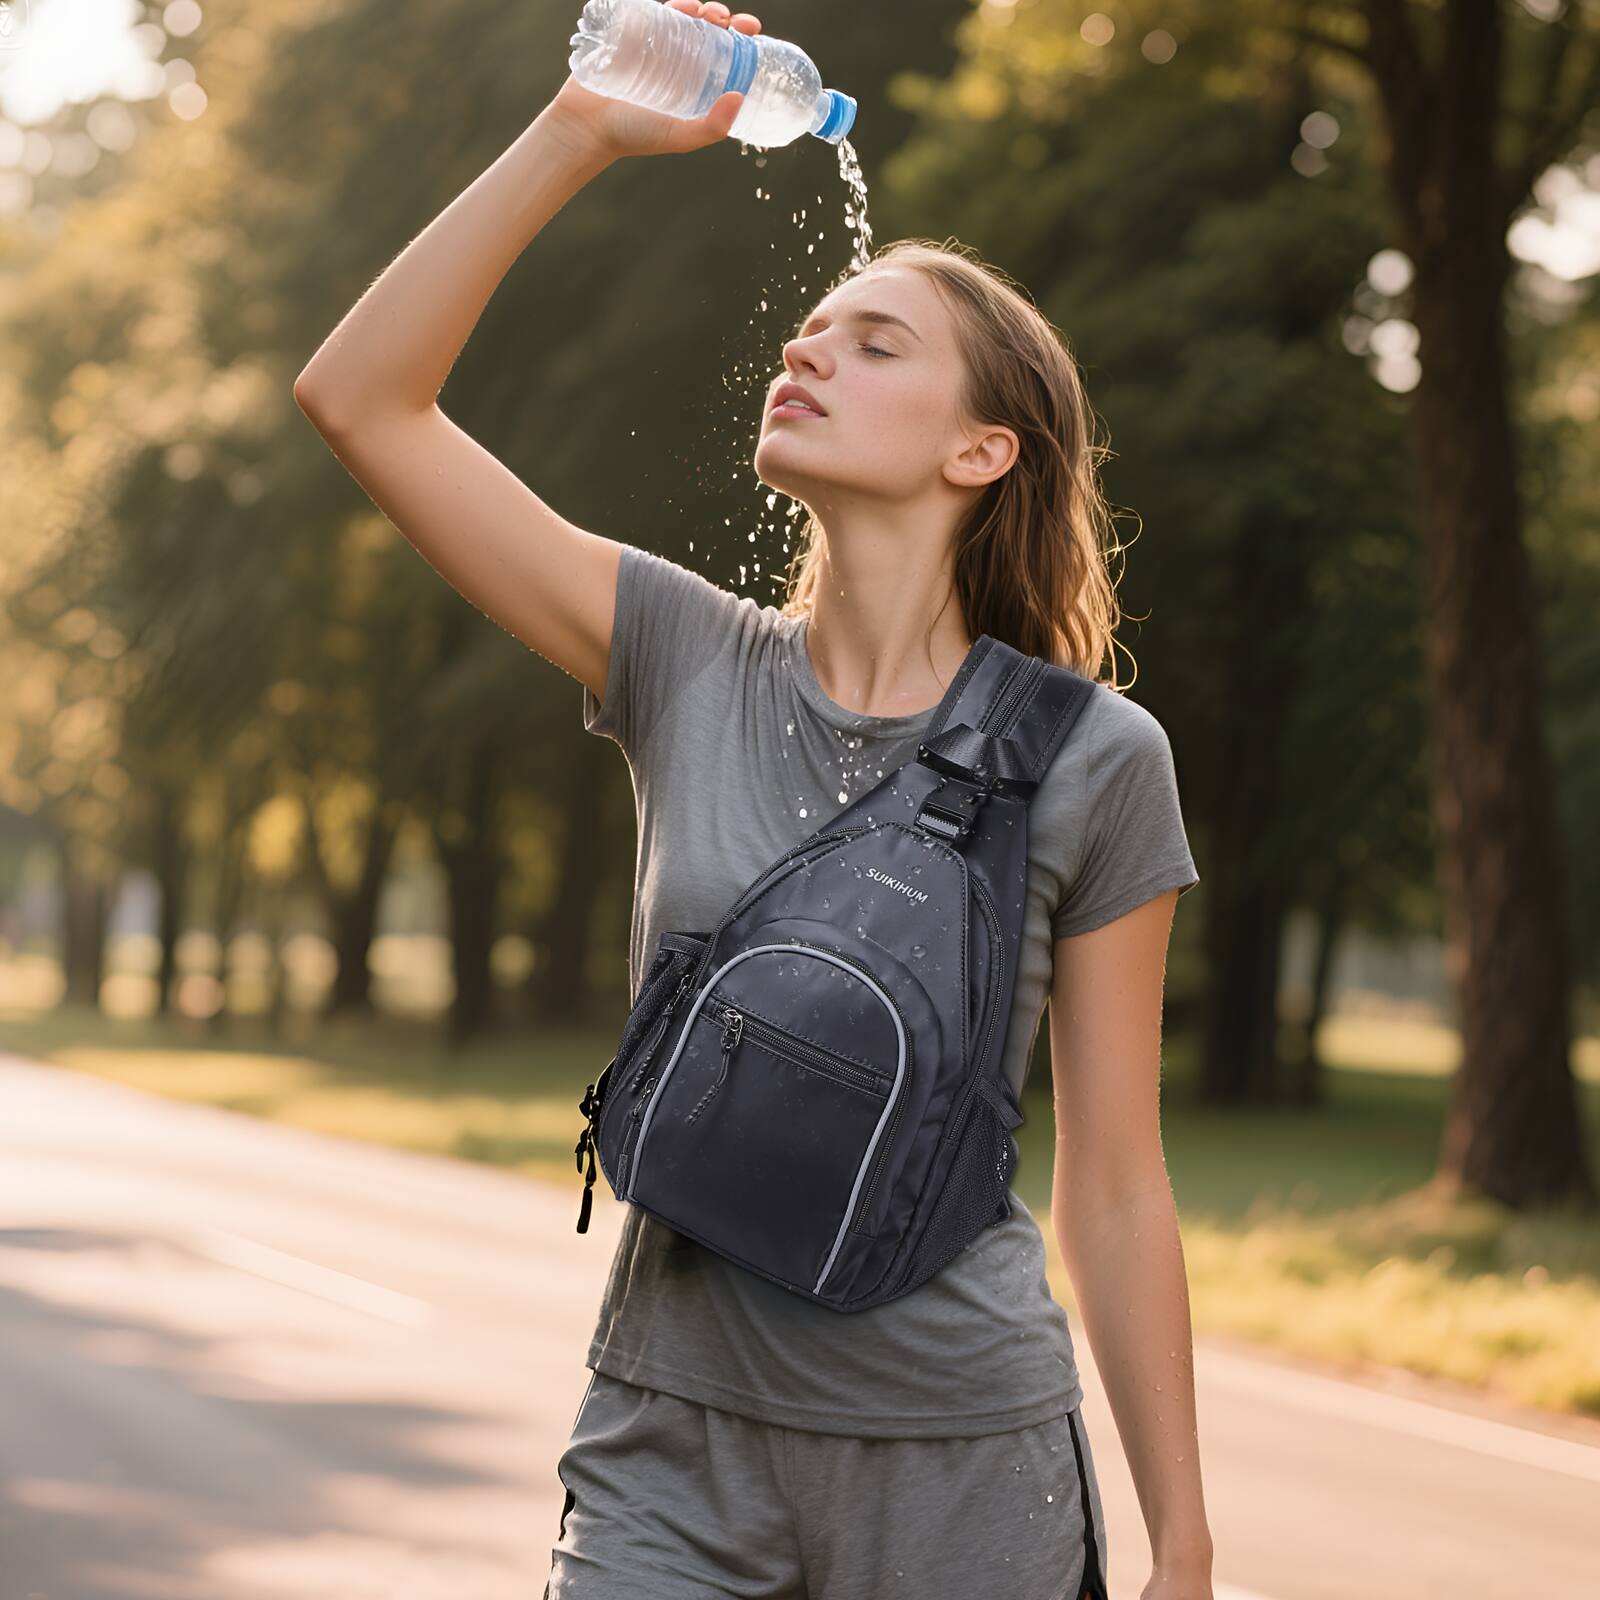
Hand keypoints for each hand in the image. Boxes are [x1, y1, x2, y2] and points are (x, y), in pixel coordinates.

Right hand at [546, 1, 763, 162]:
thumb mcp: (678, 137)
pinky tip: (684, 6)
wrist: (586, 125)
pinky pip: (656, 10)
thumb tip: (739, 97)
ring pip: (686, 17)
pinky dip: (673, 4)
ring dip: (703, 8)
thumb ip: (710, 127)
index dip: (742, 42)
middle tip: (731, 22)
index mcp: (695, 87)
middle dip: (725, 19)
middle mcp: (679, 65)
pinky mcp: (633, 33)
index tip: (753, 32)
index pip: (725, 59)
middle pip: (709, 33)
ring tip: (710, 14)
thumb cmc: (633, 135)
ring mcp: (656, 47)